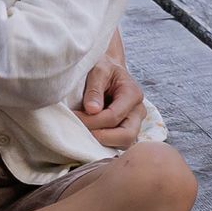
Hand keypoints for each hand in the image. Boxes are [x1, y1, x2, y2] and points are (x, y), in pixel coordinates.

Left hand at [74, 29, 143, 149]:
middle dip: (101, 137)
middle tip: (79, 131)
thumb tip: (92, 110)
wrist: (109, 67)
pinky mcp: (126, 128)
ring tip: (83, 133)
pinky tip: (89, 135)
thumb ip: (95, 89)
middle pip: (126, 136)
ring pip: (124, 143)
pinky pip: (118, 142)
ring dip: (103, 142)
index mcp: (133, 94)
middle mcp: (138, 111)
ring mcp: (134, 122)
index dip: (92, 121)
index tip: (73, 117)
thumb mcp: (98, 70)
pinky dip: (104, 142)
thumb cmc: (103, 67)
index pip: (113, 116)